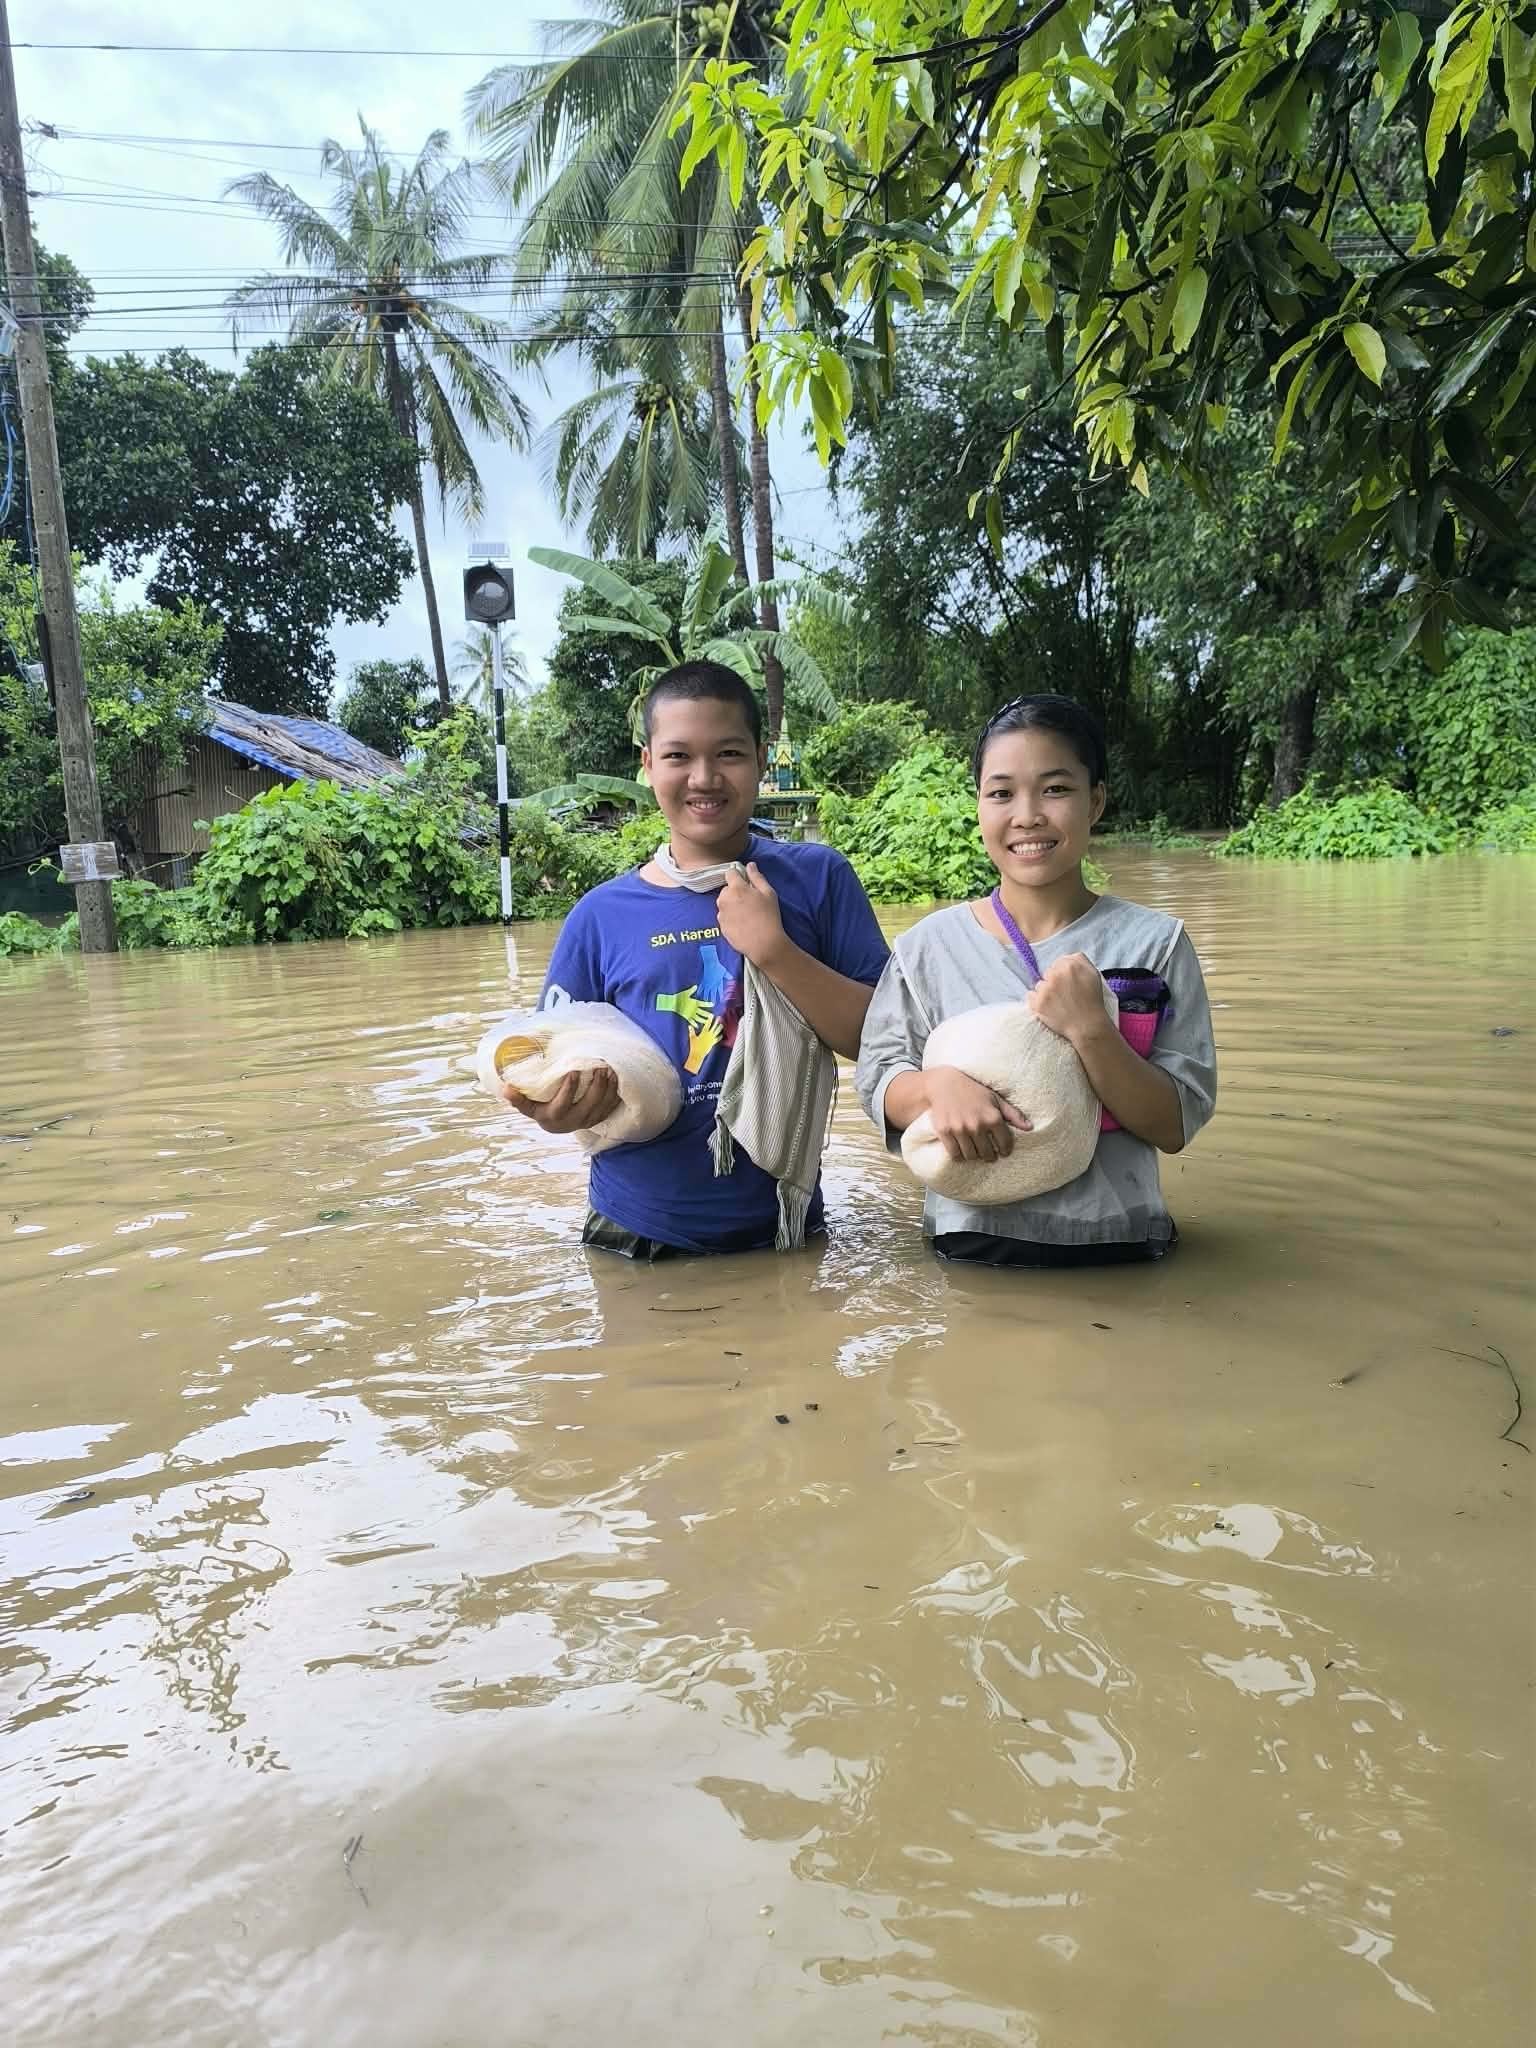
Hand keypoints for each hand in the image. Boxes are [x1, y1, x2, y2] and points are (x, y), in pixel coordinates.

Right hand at [503, 1065, 618, 1134]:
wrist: (558, 1124)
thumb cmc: (541, 1108)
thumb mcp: (529, 1105)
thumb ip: (518, 1098)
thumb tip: (505, 1088)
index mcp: (553, 1117)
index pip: (562, 1104)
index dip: (569, 1088)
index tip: (573, 1071)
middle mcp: (572, 1122)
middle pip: (588, 1105)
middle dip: (595, 1086)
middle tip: (598, 1067)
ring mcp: (587, 1121)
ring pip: (602, 1105)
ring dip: (607, 1087)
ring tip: (608, 1069)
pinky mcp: (598, 1119)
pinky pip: (610, 1107)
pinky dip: (614, 1093)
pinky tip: (616, 1079)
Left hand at [715, 862, 788, 967]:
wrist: (763, 943)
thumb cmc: (769, 916)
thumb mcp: (768, 893)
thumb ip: (757, 877)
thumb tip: (750, 865)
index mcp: (736, 888)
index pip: (730, 873)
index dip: (738, 876)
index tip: (746, 882)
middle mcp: (724, 899)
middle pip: (726, 889)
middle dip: (735, 891)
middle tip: (749, 901)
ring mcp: (721, 913)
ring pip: (724, 903)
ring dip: (732, 904)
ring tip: (746, 914)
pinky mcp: (721, 926)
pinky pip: (724, 916)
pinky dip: (731, 917)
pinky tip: (742, 924)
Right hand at [924, 1065, 1032, 1163]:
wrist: (944, 1084)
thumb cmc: (973, 1091)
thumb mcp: (995, 1099)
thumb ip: (1013, 1114)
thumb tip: (1030, 1127)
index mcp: (992, 1117)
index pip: (1005, 1144)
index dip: (1005, 1150)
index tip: (1003, 1152)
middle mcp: (977, 1125)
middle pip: (987, 1154)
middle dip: (990, 1155)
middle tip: (988, 1153)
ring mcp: (960, 1129)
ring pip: (971, 1156)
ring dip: (974, 1156)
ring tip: (975, 1151)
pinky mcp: (945, 1132)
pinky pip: (955, 1154)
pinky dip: (959, 1156)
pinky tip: (962, 1151)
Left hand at [1028, 953, 1112, 1047]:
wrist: (1087, 1026)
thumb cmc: (1092, 1001)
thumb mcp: (1093, 973)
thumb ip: (1079, 960)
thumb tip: (1067, 957)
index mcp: (1071, 965)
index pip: (1058, 963)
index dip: (1063, 974)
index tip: (1069, 984)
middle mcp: (1056, 975)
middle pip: (1048, 973)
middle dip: (1054, 982)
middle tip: (1064, 995)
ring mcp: (1045, 989)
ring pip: (1039, 984)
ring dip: (1045, 992)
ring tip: (1058, 1003)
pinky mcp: (1037, 1003)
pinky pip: (1030, 995)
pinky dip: (1036, 1001)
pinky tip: (1049, 1008)